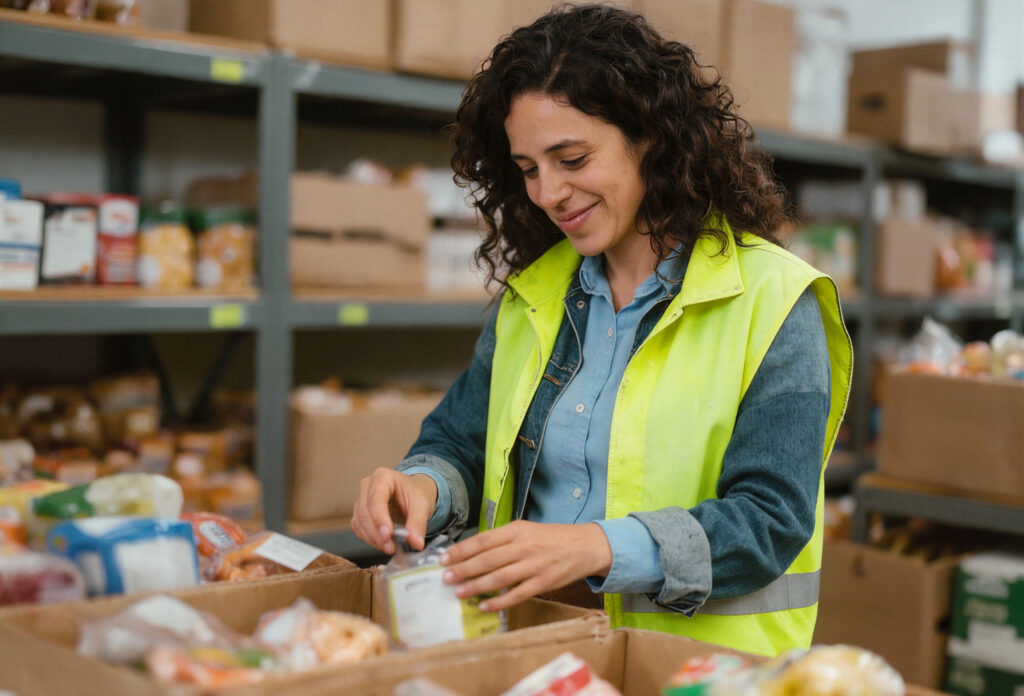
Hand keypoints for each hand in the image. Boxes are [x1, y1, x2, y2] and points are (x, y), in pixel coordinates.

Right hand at [351, 469, 437, 553]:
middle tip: (391, 548)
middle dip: (376, 533)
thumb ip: (418, 523)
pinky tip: (383, 543)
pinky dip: (370, 539)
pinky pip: (359, 529)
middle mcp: (367, 486)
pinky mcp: (359, 513)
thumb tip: (416, 543)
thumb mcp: (422, 505)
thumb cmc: (417, 493)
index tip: (387, 535)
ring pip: (359, 522)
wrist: (415, 494)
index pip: (375, 498)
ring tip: (390, 547)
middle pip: (364, 512)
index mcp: (382, 477)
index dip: (380, 518)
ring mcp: (361, 499)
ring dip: (373, 539)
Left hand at [439, 520, 612, 611]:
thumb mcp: (527, 530)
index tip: (444, 558)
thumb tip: (474, 551)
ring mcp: (534, 565)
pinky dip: (499, 601)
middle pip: (488, 559)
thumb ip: (503, 539)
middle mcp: (524, 546)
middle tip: (445, 577)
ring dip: (476, 586)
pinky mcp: (543, 582)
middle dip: (463, 569)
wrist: (586, 546)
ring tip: (458, 592)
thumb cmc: (552, 538)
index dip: (461, 550)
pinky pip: (517, 594)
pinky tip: (485, 606)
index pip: (483, 540)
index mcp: (517, 530)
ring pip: (499, 577)